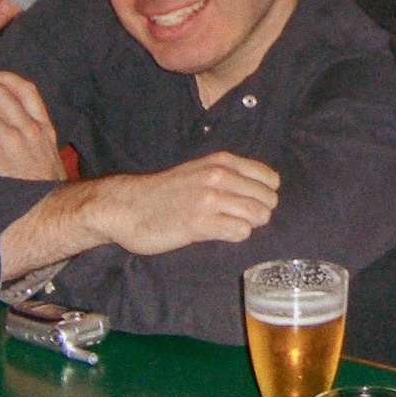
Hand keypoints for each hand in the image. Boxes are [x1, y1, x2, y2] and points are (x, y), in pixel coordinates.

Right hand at [82, 152, 281, 255]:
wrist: (125, 206)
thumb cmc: (163, 192)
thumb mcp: (199, 170)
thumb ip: (228, 176)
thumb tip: (261, 194)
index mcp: (221, 161)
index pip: (270, 178)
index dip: (264, 196)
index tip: (249, 204)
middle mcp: (219, 176)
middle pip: (268, 200)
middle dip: (259, 213)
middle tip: (237, 219)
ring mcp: (210, 198)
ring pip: (259, 215)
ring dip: (248, 225)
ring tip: (226, 226)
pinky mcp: (200, 222)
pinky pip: (241, 231)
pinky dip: (235, 235)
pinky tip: (217, 233)